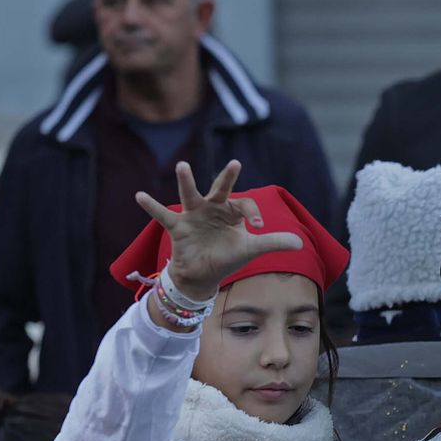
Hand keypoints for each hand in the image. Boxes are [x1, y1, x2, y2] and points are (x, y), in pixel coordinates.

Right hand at [134, 160, 301, 302]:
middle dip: (227, 178)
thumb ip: (273, 242)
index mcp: (231, 212)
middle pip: (220, 190)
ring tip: (182, 165)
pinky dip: (152, 206)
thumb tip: (301, 243)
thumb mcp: (251, 249)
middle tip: (236, 164)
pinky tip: (139, 195)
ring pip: (190, 195)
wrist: (203, 275)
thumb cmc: (227, 257)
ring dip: (186, 182)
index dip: (254, 214)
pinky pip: (163, 215)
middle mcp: (212, 209)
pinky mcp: (178, 227)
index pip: (245, 204)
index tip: (259, 228)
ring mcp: (193, 216)